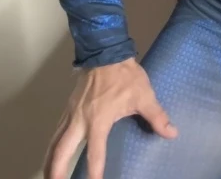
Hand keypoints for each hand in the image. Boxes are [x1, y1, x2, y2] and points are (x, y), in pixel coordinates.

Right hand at [44, 57, 177, 178]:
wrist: (106, 52)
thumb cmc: (125, 76)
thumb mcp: (144, 96)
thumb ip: (157, 117)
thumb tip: (172, 133)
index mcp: (98, 121)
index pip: (95, 152)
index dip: (95, 171)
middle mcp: (80, 120)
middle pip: (61, 149)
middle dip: (56, 169)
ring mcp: (71, 113)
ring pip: (55, 141)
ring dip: (50, 159)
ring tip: (48, 175)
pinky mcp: (68, 107)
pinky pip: (57, 130)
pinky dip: (53, 144)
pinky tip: (53, 150)